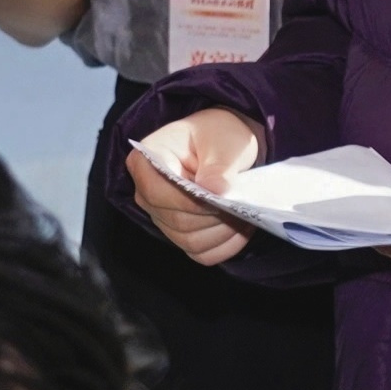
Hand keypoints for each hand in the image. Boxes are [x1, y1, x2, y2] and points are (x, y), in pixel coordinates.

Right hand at [126, 110, 264, 266]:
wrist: (227, 146)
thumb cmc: (220, 137)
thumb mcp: (223, 143)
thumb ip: (219, 167)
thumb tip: (216, 192)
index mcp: (145, 162)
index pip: (158, 194)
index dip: (192, 202)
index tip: (223, 196)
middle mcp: (146, 193)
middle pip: (176, 221)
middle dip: (214, 217)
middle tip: (242, 205)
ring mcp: (161, 216)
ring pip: (190, 241)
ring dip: (223, 232)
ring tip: (245, 214)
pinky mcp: (180, 232)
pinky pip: (201, 253)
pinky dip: (225, 245)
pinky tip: (241, 228)